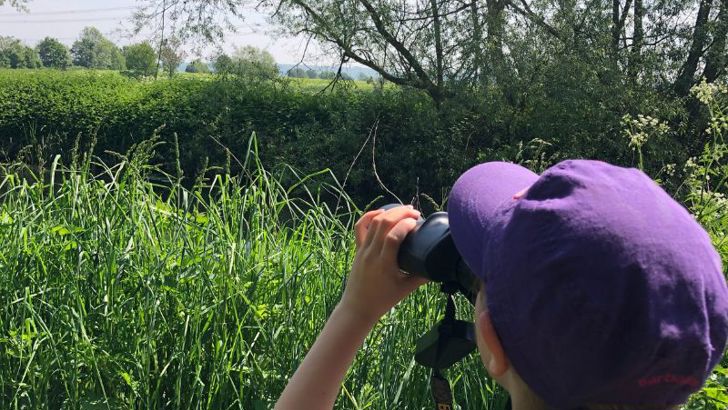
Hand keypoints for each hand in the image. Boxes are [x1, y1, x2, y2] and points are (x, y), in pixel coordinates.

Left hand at [339, 205, 428, 324]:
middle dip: (400, 213)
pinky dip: (369, 216)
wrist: (357, 308)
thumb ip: (422, 277)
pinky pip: (360, 227)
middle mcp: (372, 253)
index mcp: (384, 263)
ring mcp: (363, 250)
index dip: (406, 224)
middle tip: (415, 212)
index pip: (393, 236)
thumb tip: (438, 267)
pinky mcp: (358, 250)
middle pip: (383, 223)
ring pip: (373, 222)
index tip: (417, 222)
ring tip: (404, 210)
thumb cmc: (383, 300)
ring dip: (389, 212)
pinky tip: (382, 212)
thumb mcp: (405, 289)